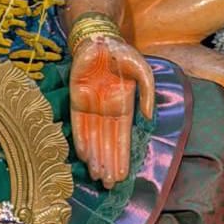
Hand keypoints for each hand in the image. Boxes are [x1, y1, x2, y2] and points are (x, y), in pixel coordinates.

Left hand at [70, 37, 155, 189]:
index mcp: (124, 106)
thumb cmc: (122, 54)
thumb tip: (148, 116)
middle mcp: (107, 111)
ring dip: (95, 157)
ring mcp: (90, 106)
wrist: (99, 38)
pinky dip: (80, 140)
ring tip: (97, 177)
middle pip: (107, 143)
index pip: (122, 137)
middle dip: (108, 163)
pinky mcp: (75, 100)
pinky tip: (83, 157)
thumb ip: (148, 93)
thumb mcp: (143, 71)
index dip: (122, 156)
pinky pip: (78, 125)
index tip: (122, 175)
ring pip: (93, 138)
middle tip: (108, 185)